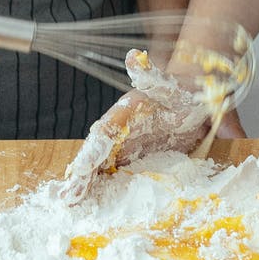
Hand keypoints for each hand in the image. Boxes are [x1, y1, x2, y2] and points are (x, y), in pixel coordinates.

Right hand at [60, 50, 220, 202]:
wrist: (188, 104)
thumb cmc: (178, 93)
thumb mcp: (167, 84)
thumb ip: (150, 75)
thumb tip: (133, 57)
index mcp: (123, 112)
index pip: (104, 131)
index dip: (92, 150)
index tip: (82, 167)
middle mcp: (118, 131)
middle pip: (95, 153)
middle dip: (82, 174)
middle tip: (70, 195)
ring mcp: (123, 147)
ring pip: (99, 166)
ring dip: (86, 184)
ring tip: (71, 202)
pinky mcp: (131, 160)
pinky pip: (112, 174)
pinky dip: (100, 188)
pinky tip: (89, 202)